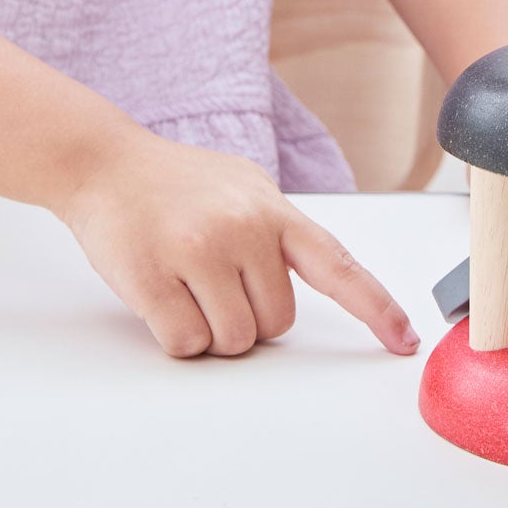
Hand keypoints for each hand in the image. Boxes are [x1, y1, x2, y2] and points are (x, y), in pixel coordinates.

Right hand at [53, 128, 420, 359]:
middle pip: (275, 325)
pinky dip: (176, 336)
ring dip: (211, 330)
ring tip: (185, 283)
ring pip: (233, 341)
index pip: (337, 265)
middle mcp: (243, 228)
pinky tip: (160, 295)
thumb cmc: (176, 183)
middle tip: (212, 280)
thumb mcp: (242, 188)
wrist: (104, 163)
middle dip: (247, 316)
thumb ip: (278, 231)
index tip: (403, 340)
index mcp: (272, 210)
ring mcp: (198, 252)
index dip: (375, 306)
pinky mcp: (153, 278)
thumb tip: (316, 277)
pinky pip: (187, 344)